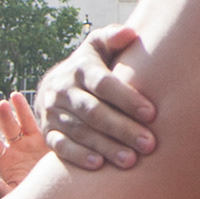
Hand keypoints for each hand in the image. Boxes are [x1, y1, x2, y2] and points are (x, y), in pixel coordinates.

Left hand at [0, 91, 42, 191]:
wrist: (62, 198)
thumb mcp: (18, 198)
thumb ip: (3, 192)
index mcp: (6, 163)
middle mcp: (18, 150)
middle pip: (7, 130)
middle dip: (4, 117)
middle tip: (2, 106)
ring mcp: (33, 143)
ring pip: (23, 123)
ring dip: (18, 110)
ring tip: (14, 97)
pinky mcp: (50, 140)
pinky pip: (42, 124)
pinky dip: (37, 114)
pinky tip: (36, 103)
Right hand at [36, 26, 156, 169]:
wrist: (56, 85)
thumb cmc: (93, 65)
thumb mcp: (99, 46)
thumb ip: (114, 38)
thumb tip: (131, 33)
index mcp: (80, 68)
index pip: (104, 84)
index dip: (127, 99)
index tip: (152, 114)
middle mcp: (63, 90)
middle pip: (94, 112)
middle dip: (122, 129)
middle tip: (149, 144)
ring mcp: (53, 112)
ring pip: (80, 132)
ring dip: (106, 147)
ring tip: (131, 161)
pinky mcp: (47, 132)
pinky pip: (60, 146)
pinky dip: (78, 156)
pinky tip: (99, 165)